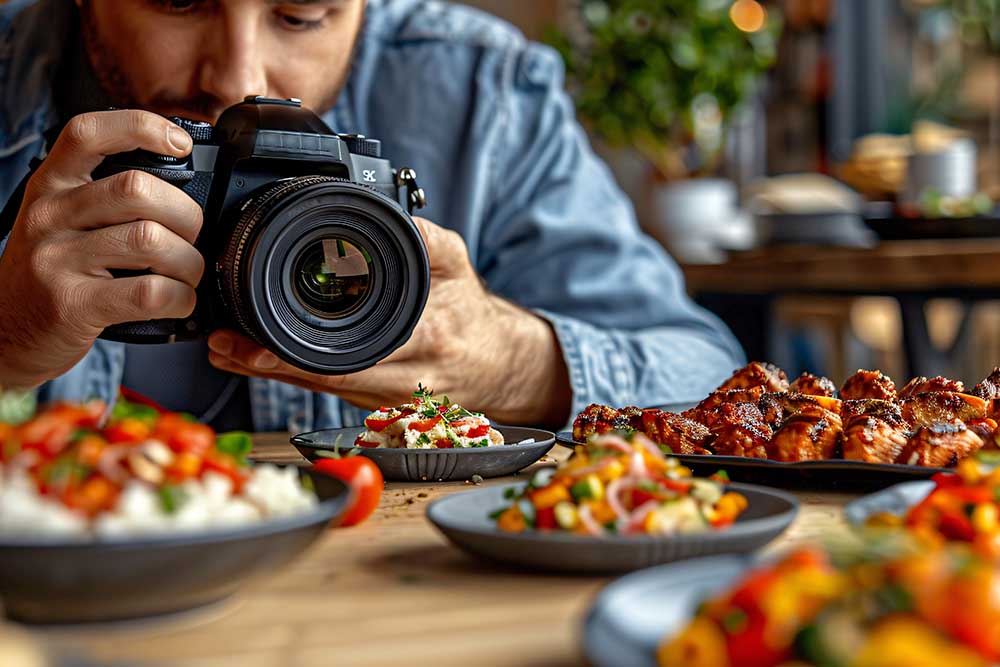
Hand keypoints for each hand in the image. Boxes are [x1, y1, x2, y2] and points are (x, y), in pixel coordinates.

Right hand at [0, 110, 204, 388]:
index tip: (181, 144)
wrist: (6, 333)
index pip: (88, 133)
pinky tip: (180, 301)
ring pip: (150, 240)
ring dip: (188, 261)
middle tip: (191, 237)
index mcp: (52, 185)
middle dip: (186, 214)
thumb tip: (186, 181)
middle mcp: (49, 215)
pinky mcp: (73, 304)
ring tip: (187, 274)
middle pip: (137, 189)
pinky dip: (180, 297)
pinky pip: (148, 292)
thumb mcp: (64, 220)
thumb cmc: (54, 273)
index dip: (141, 127)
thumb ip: (107, 196)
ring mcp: (57, 260)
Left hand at [207, 217, 571, 426]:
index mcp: (424, 341)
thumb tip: (385, 206)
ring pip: (316, 388)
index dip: (293, 356)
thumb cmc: (472, 315)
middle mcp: (401, 379)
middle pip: (320, 378)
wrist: (498, 364)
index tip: (250, 344)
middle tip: (221, 344)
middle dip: (265, 364)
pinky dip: (290, 376)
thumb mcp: (457, 264)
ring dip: (268, 371)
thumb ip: (425, 237)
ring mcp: (384, 398)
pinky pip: (326, 390)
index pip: (349, 355)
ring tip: (225, 350)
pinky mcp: (374, 404)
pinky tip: (256, 361)